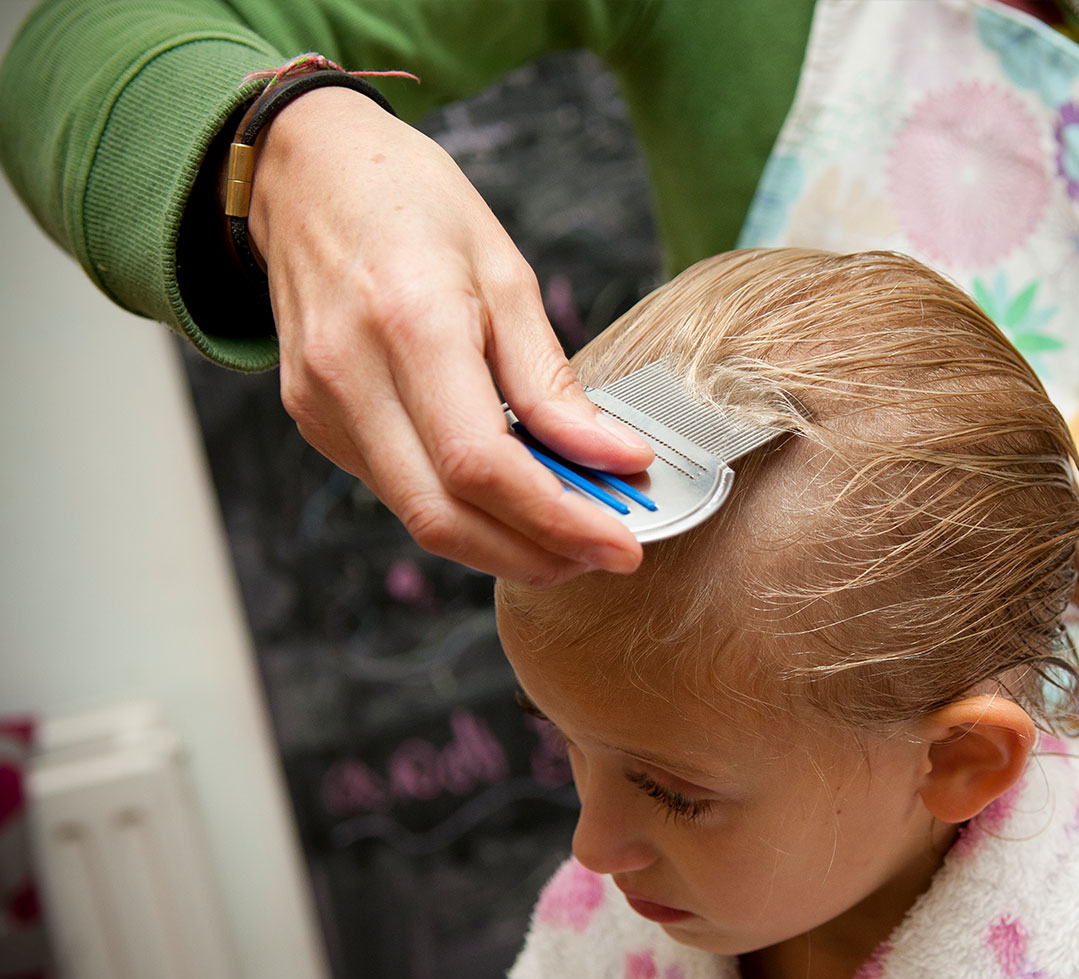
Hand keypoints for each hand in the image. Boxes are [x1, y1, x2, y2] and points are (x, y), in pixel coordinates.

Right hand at [247, 88, 652, 584]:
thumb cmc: (414, 207)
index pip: (482, 465)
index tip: (622, 543)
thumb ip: (553, 382)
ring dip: (502, 543)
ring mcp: (321, 406)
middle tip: (604, 554)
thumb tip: (618, 459)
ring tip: (572, 532)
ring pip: (418, 516)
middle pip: (443, 515)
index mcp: (410, 324)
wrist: (304, 173)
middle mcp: (351, 376)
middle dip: (534, 554)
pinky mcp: (315, 421)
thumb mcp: (506, 273)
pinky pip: (398, 490)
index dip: (557, 518)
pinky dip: (464, 508)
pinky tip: (512, 496)